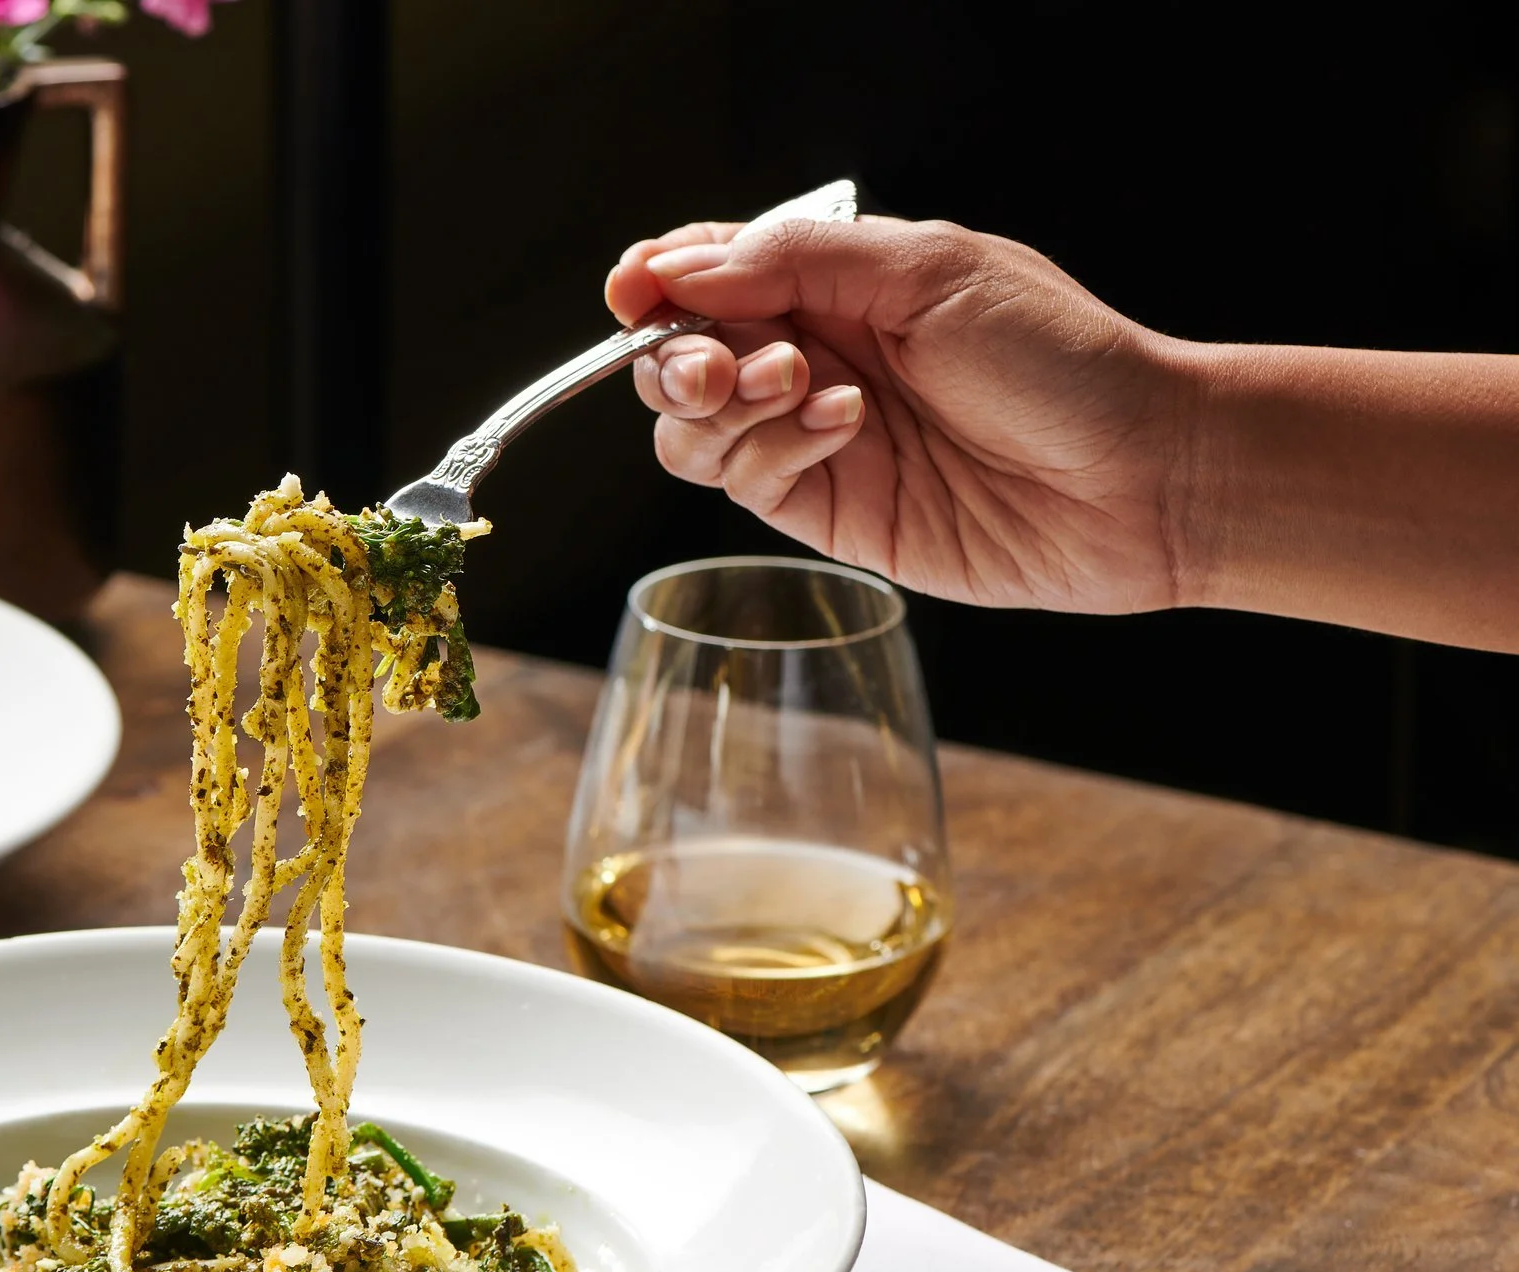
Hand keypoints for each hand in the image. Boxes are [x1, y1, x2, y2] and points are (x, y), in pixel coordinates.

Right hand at [605, 216, 1193, 613]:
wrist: (1136, 476)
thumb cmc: (1060, 358)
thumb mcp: (927, 269)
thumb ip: (796, 260)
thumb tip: (682, 268)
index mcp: (837, 283)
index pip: (709, 271)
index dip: (657, 279)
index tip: (635, 288)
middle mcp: (814, 357)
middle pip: (681, 353)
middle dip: (677, 352)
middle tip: (720, 359)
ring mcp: (813, 438)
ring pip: (694, 427)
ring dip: (721, 401)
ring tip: (797, 385)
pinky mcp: (827, 509)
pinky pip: (745, 480)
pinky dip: (771, 448)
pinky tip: (840, 424)